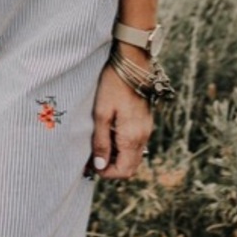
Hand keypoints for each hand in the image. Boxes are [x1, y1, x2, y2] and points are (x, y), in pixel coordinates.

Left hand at [88, 60, 153, 179]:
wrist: (133, 63)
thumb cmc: (113, 86)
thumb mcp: (101, 114)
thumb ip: (101, 142)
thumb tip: (100, 166)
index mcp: (132, 137)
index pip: (124, 171)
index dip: (107, 173)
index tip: (91, 166)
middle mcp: (143, 137)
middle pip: (130, 167)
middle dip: (111, 168)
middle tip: (92, 160)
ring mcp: (146, 130)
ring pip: (133, 156)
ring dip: (117, 158)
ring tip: (98, 147)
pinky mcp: (145, 122)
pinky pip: (135, 144)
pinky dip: (122, 147)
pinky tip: (108, 135)